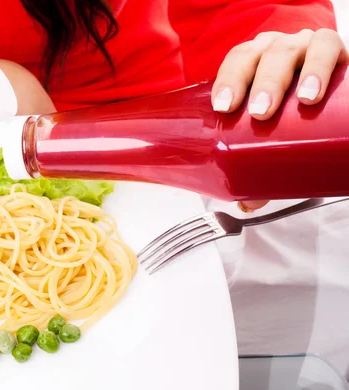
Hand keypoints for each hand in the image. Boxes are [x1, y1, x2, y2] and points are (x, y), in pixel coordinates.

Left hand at [211, 28, 347, 211]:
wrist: (325, 94)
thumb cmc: (288, 111)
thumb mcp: (271, 132)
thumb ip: (258, 163)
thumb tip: (248, 202)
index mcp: (251, 63)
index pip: (235, 62)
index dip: (228, 80)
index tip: (224, 107)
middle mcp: (275, 51)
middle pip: (263, 56)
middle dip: (261, 83)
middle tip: (260, 113)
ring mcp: (304, 48)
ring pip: (295, 49)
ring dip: (298, 74)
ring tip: (304, 100)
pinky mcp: (334, 53)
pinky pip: (330, 46)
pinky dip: (324, 65)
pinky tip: (320, 88)